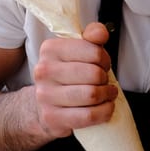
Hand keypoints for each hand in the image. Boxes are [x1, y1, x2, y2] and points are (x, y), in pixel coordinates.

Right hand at [32, 22, 117, 138]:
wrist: (43, 105)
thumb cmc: (66, 76)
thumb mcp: (77, 51)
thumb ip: (91, 37)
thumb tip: (100, 33)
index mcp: (50, 49)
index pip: (93, 51)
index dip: (104, 59)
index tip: (103, 65)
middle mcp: (44, 71)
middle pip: (94, 74)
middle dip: (105, 79)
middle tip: (104, 81)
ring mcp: (45, 95)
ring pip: (92, 95)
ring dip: (107, 95)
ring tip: (106, 94)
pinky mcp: (52, 117)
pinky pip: (88, 115)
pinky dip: (104, 112)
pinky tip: (105, 108)